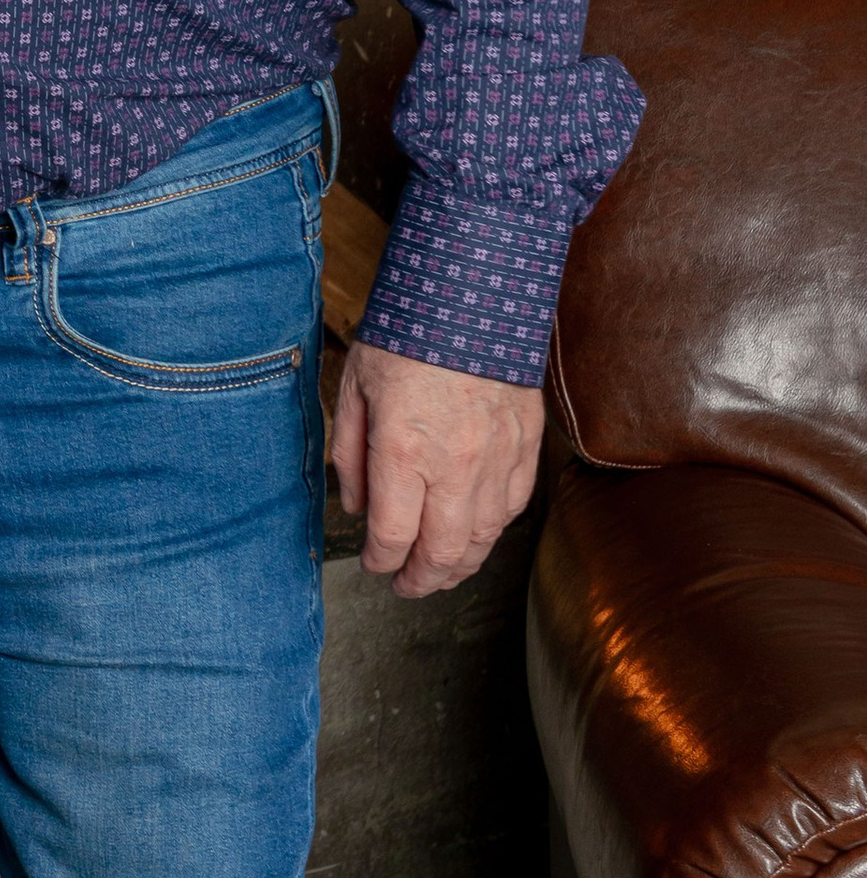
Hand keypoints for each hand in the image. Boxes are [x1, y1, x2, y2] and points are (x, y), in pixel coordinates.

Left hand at [330, 340, 541, 597]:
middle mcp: (456, 465)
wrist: (472, 291)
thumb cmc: (405, 335)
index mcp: (404, 451)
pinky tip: (476, 535)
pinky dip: (492, 532)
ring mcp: (498, 459)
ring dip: (460, 566)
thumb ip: (351, 454)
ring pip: (484, 539)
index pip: (393, 536)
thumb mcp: (354, 388)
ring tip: (440, 572)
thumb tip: (357, 507)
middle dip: (421, 580)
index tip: (374, 565)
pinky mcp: (526, 446)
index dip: (380, 562)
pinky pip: (513, 509)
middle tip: (406, 586)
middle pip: (443, 553)